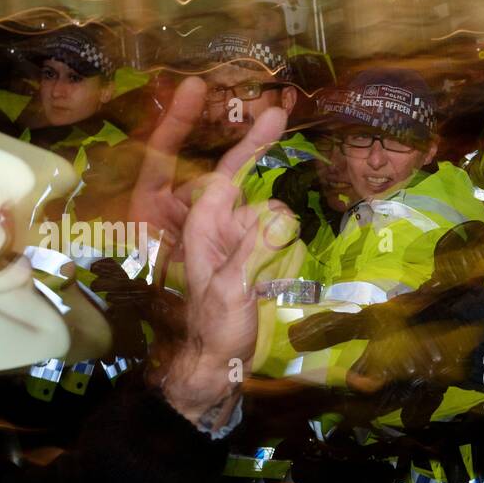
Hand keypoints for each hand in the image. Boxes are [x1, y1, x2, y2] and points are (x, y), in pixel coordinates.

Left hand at [133, 77, 294, 430]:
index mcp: (202, 227)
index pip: (227, 171)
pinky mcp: (249, 262)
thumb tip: (280, 211)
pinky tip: (272, 284)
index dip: (249, 140)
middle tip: (273, 201)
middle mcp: (216, 228)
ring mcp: (233, 244)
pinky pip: (273, 240)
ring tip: (263, 283)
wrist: (214, 369)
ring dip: (276, 242)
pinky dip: (281, 252)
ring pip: (269, 219)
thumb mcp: (233, 291)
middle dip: (265, 198)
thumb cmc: (215, 332)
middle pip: (252, 193)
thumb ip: (255, 250)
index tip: (275, 113)